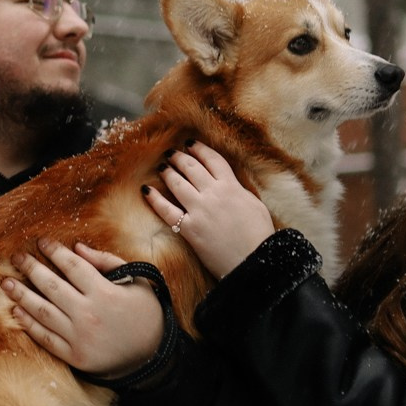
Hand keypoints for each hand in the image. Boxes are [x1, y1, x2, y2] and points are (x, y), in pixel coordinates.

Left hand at [2, 239, 164, 378]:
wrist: (152, 358)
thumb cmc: (145, 314)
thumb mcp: (137, 281)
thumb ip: (107, 262)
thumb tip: (77, 248)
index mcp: (104, 293)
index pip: (72, 266)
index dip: (54, 252)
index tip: (41, 242)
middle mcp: (88, 314)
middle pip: (51, 286)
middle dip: (31, 269)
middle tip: (16, 257)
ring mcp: (79, 337)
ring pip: (43, 311)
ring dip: (21, 295)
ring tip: (6, 282)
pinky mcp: (74, 356)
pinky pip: (45, 338)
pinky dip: (29, 324)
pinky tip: (16, 310)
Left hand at [144, 142, 275, 277]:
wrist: (254, 261)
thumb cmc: (259, 235)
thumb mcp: (255, 204)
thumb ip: (239, 190)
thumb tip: (229, 183)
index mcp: (232, 186)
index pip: (212, 160)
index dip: (199, 149)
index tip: (190, 144)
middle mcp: (213, 194)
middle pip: (191, 168)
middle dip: (179, 157)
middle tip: (171, 153)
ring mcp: (199, 210)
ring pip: (177, 183)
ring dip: (167, 172)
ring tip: (162, 166)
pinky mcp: (189, 228)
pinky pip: (166, 211)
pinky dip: (155, 199)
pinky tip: (146, 190)